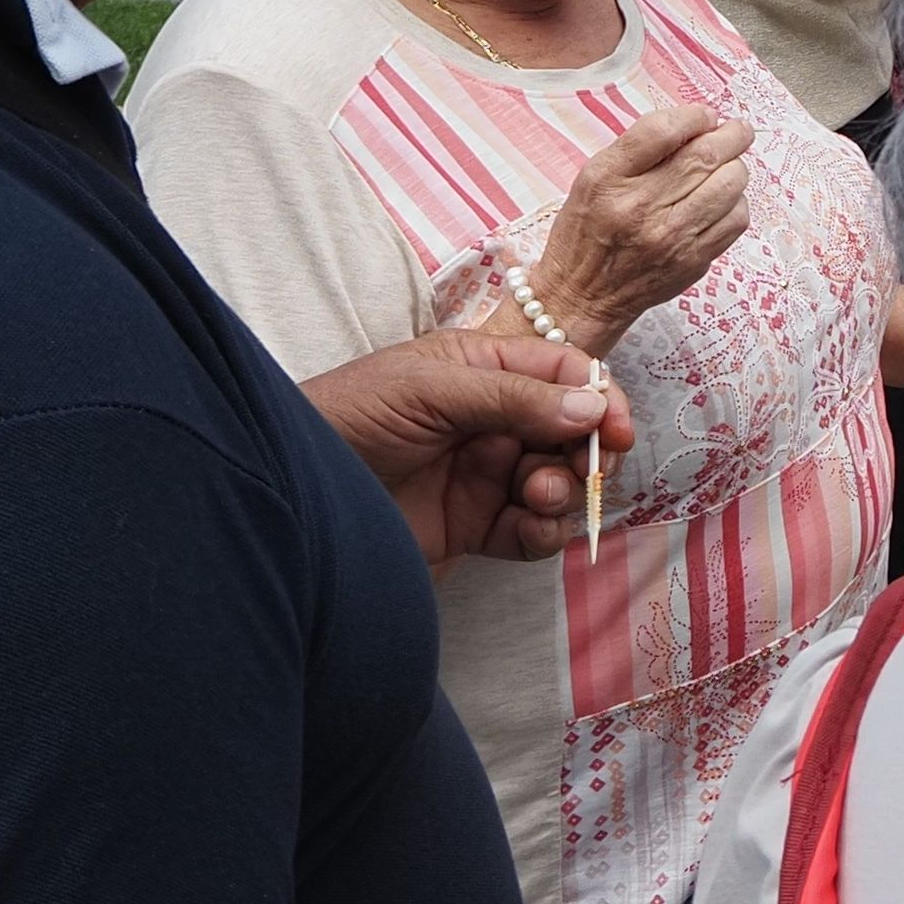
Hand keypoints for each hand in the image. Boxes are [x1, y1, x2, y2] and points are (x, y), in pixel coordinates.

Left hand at [294, 328, 633, 569]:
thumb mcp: (430, 388)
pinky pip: (531, 531)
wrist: (288, 491)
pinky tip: (531, 531)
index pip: (564, 374)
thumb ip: (512, 397)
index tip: (614, 431)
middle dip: (585, 453)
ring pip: (558, 483)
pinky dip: (544, 535)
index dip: (598, 398)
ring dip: (563, 493)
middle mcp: (494, 419)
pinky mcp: (474, 526)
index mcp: (485, 368)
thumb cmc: (348, 416)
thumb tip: (591, 407)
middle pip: (573, 432)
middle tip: (574, 472)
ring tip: (538, 499)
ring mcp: (486, 474)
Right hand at [537, 104, 757, 349]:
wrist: (582, 296)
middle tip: (737, 131)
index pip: (661, 131)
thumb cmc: (587, 231)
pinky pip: (736, 218)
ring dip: (737, 166)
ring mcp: (671, 237)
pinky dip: (736, 201)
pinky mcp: (693, 261)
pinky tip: (722, 200)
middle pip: (706, 155)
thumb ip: (639, 150)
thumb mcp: (593, 179)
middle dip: (732, 135)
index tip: (704, 115)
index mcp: (608, 179)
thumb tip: (696, 124)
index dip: (694, 116)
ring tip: (728, 165)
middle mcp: (639, 207)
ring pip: (730, 184)